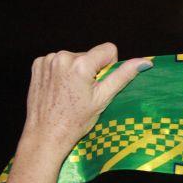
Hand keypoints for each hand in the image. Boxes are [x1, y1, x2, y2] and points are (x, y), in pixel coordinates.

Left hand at [21, 42, 151, 158]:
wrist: (46, 133)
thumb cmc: (76, 120)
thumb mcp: (103, 98)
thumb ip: (123, 75)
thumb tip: (144, 61)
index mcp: (80, 64)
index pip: (108, 49)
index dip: (108, 66)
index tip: (99, 83)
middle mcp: (62, 57)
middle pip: (89, 55)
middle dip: (90, 70)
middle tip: (83, 92)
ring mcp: (48, 60)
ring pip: (74, 58)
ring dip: (75, 71)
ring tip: (70, 91)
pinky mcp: (38, 64)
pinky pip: (58, 61)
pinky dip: (61, 72)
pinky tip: (59, 88)